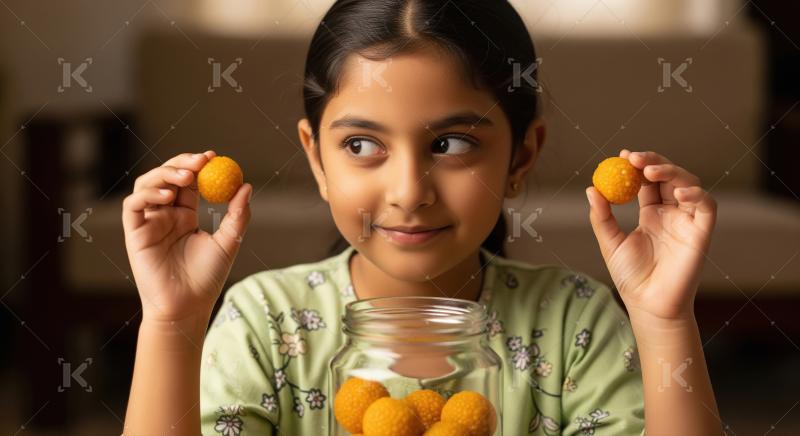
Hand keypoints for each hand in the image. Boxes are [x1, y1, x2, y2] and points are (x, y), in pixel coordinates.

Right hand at [122, 151, 252, 322]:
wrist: (187, 306)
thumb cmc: (207, 278)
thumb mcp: (229, 242)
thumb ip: (237, 215)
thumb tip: (246, 186)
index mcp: (186, 214)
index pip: (189, 181)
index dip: (197, 165)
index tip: (212, 156)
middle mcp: (165, 215)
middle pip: (166, 177)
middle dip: (181, 164)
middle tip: (199, 161)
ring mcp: (148, 222)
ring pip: (147, 184)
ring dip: (164, 174)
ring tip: (186, 177)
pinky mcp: (134, 232)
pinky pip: (133, 205)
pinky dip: (148, 194)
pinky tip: (168, 197)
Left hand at [586, 150, 716, 320]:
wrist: (648, 304)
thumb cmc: (630, 276)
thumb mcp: (610, 243)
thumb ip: (602, 217)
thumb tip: (591, 188)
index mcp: (651, 213)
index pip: (648, 180)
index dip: (638, 165)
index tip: (623, 155)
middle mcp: (671, 213)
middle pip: (668, 176)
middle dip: (653, 161)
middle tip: (634, 158)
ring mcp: (687, 221)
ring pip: (689, 184)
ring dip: (672, 171)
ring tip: (650, 170)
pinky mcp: (701, 232)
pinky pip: (706, 206)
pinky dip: (696, 194)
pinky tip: (679, 192)